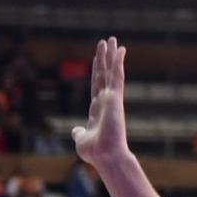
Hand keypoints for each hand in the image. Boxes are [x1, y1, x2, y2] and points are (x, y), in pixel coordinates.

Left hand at [71, 37, 129, 168]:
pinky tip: (120, 50)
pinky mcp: (115, 98)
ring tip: (112, 40)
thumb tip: (76, 131)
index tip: (98, 59)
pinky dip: (118, 62)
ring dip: (112, 55)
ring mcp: (111, 99)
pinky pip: (117, 76)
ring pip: (111, 72)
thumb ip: (79, 133)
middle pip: (104, 75)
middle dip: (105, 58)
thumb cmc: (94, 152)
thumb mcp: (81, 140)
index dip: (97, 71)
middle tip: (107, 42)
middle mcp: (106, 102)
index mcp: (97, 109)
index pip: (96, 85)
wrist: (105, 156)